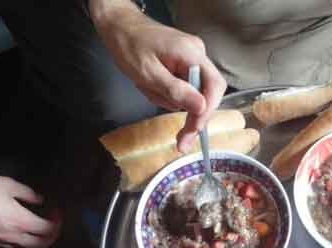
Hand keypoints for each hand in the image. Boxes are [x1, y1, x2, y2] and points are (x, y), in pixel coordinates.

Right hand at [0, 174, 61, 247]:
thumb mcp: (7, 185)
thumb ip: (27, 194)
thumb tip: (38, 200)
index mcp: (21, 221)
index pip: (48, 230)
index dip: (56, 223)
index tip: (56, 214)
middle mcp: (12, 236)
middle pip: (39, 245)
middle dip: (50, 238)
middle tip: (52, 228)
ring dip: (34, 241)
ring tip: (36, 230)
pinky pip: (7, 246)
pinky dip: (17, 242)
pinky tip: (15, 232)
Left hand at [89, 0, 227, 151]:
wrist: (117, 25)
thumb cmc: (129, 44)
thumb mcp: (148, 73)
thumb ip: (176, 91)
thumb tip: (201, 107)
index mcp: (191, 53)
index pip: (214, 87)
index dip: (206, 113)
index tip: (193, 132)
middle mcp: (197, 54)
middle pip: (206, 93)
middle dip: (190, 112)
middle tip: (180, 137)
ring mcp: (191, 58)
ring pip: (192, 93)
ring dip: (171, 100)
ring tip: (148, 89)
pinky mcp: (184, 63)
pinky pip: (183, 87)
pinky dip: (167, 93)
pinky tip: (151, 85)